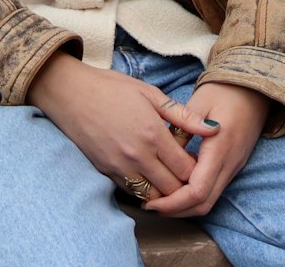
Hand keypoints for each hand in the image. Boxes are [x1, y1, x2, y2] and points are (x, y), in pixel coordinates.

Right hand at [27, 53, 219, 200]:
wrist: (70, 93)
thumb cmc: (112, 88)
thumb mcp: (151, 93)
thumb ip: (183, 116)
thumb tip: (214, 129)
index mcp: (153, 134)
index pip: (187, 169)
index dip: (198, 169)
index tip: (199, 161)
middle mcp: (138, 156)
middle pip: (173, 188)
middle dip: (185, 185)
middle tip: (189, 173)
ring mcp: (120, 166)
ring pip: (154, 197)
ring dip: (166, 192)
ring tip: (171, 178)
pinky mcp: (106, 172)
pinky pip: (133, 193)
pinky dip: (145, 191)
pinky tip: (150, 177)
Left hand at [144, 82, 270, 217]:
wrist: (255, 88)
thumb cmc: (224, 91)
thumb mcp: (198, 103)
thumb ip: (181, 130)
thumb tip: (163, 156)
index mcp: (220, 148)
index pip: (197, 191)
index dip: (173, 202)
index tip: (151, 202)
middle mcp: (230, 164)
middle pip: (203, 204)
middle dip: (176, 210)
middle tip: (150, 206)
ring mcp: (234, 167)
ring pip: (209, 201)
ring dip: (184, 206)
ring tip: (159, 199)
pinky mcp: (233, 166)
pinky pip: (213, 190)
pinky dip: (193, 196)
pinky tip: (176, 186)